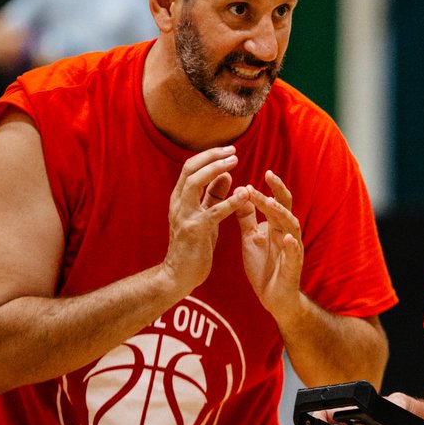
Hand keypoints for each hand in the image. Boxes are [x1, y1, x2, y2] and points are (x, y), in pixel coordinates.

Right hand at [163, 147, 246, 295]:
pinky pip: (213, 211)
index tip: (228, 149)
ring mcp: (184, 216)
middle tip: (233, 150)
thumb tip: (225, 173)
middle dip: (212, 156)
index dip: (209, 155)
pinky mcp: (196, 231)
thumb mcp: (203, 215)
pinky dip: (230, 201)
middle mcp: (178, 203)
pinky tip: (245, 194)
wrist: (179, 275)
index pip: (190, 167)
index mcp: (179, 198)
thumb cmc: (193, 244)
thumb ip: (212, 195)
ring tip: (235, 162)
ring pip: (195, 183)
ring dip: (216, 169)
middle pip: (190, 168)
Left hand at [236, 171, 303, 317]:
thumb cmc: (264, 266)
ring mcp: (292, 248)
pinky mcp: (293, 266)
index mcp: (276, 226)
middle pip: (285, 207)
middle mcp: (287, 233)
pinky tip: (287, 238)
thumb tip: (240, 193)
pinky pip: (295, 254)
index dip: (267, 187)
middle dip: (278, 191)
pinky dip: (292, 245)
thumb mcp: (251, 238)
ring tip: (270, 203)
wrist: (274, 297)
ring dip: (282, 214)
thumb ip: (247, 217)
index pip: (274, 201)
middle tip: (268, 175)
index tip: (257, 172)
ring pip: (291, 226)